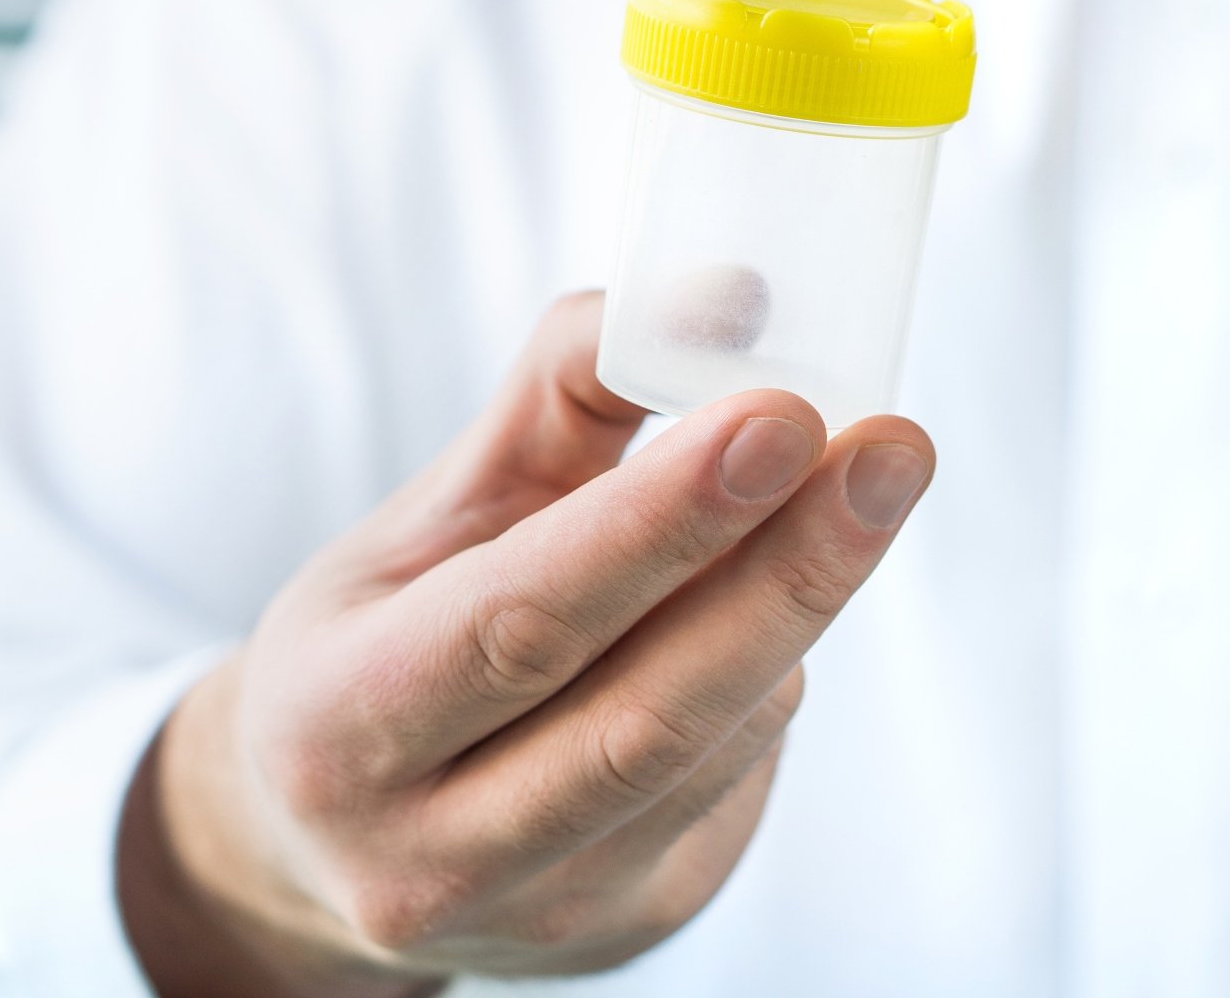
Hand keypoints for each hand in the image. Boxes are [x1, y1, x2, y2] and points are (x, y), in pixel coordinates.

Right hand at [117, 292, 934, 995]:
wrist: (334, 837)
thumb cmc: (385, 639)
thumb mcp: (431, 513)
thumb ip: (565, 395)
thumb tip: (727, 300)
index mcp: (343, 724)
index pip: (525, 618)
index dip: (661, 521)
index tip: (784, 413)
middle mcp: (429, 852)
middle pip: (648, 712)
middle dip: (791, 570)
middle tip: (895, 450)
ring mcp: (539, 914)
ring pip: (715, 746)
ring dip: (784, 612)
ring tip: (809, 508)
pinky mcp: (629, 929)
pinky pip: (738, 782)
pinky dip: (764, 678)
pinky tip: (751, 621)